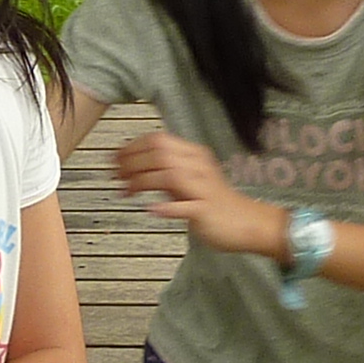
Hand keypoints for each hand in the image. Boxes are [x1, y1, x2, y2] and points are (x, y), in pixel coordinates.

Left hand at [113, 131, 289, 257]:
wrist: (248, 222)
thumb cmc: (216, 203)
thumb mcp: (187, 182)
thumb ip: (165, 173)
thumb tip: (134, 168)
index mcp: (194, 155)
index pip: (158, 140)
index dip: (132, 147)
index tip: (115, 158)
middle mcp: (199, 166)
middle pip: (160, 154)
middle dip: (131, 162)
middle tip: (115, 175)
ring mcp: (204, 188)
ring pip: (169, 175)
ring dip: (141, 181)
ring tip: (126, 191)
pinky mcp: (207, 210)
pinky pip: (186, 206)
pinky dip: (167, 208)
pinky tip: (152, 210)